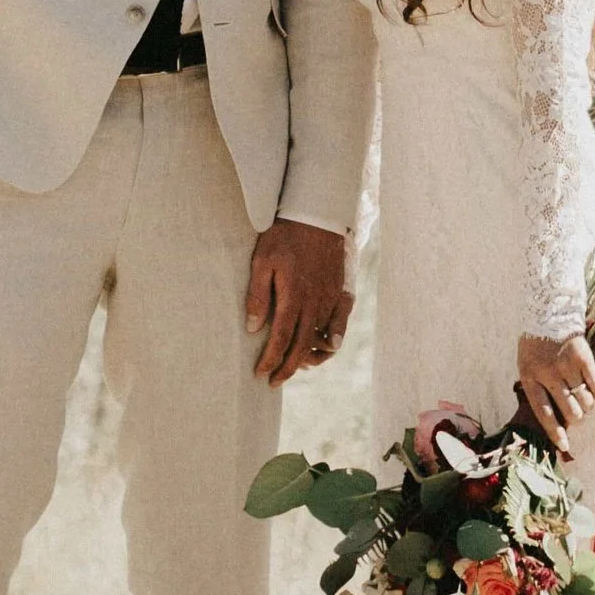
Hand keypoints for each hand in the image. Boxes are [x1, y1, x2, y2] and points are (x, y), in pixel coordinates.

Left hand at [246, 221, 351, 382]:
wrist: (316, 212)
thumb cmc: (284, 235)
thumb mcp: (262, 261)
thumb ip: (258, 296)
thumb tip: (253, 328)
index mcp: (293, 296)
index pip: (281, 338)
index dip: (271, 359)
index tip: (261, 374)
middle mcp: (314, 302)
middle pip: (302, 345)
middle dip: (288, 367)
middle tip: (274, 381)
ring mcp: (330, 297)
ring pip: (322, 337)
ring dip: (310, 356)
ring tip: (297, 365)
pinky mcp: (340, 290)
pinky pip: (341, 321)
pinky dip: (335, 337)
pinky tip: (328, 347)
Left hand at [517, 333, 594, 456]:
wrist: (549, 311)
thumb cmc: (536, 345)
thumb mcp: (526, 366)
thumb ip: (537, 390)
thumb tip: (556, 420)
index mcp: (530, 376)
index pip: (543, 412)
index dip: (555, 432)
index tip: (565, 446)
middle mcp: (548, 372)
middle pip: (570, 411)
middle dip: (576, 419)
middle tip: (576, 415)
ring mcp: (566, 364)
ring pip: (585, 402)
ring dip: (586, 406)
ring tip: (582, 399)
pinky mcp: (583, 357)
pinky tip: (590, 388)